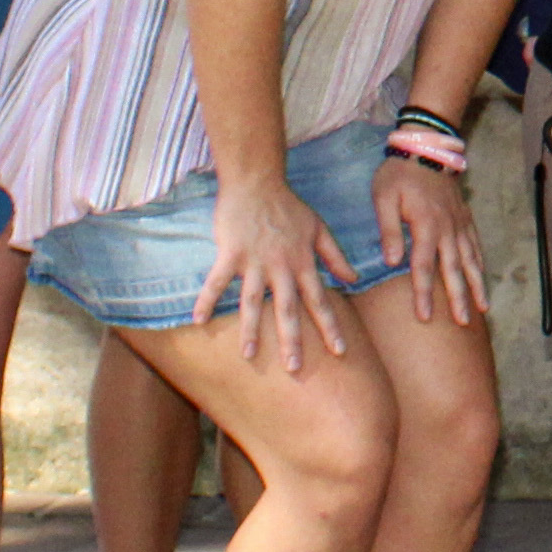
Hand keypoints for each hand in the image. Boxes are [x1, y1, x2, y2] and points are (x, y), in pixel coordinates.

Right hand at [204, 174, 363, 372]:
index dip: (329, 327)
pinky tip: (198, 321)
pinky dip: (207, 300)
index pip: (319, 300)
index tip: (339, 352)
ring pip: (253, 302)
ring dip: (251, 330)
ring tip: (248, 356)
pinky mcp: (230, 253)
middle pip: (288, 309)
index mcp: (303, 263)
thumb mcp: (319, 229)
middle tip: (295, 369)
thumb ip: (336, 256)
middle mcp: (281, 267)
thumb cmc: (288, 206)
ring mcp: (254, 261)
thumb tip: (354, 279)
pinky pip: (217, 281)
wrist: (258, 182)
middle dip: (292, 340)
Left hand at [374, 150, 482, 323]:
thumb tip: (392, 261)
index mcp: (426, 225)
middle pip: (454, 269)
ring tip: (482, 308)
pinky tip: (483, 278)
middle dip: (459, 297)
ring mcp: (459, 224)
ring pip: (471, 259)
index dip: (424, 293)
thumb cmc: (399, 173)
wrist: (426, 147)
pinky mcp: (464, 218)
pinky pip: (475, 245)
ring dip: (476, 285)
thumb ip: (389, 230)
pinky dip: (480, 263)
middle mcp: (447, 228)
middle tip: (462, 322)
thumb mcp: (384, 197)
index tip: (424, 317)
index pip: (424, 266)